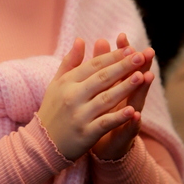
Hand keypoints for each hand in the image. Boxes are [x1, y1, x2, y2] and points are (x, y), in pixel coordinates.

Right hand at [37, 36, 148, 160]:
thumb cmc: (53, 109)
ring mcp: (79, 115)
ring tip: (141, 76)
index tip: (129, 49)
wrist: (42, 143)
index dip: (112, 56)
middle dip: (123, 66)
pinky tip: (133, 111)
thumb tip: (80, 40)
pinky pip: (104, 123)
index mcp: (67, 82)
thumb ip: (70, 62)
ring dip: (125, 87)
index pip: (94, 65)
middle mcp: (73, 96)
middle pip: (102, 78)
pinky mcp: (85, 134)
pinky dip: (118, 117)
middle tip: (140, 56)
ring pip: (106, 99)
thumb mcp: (57, 83)